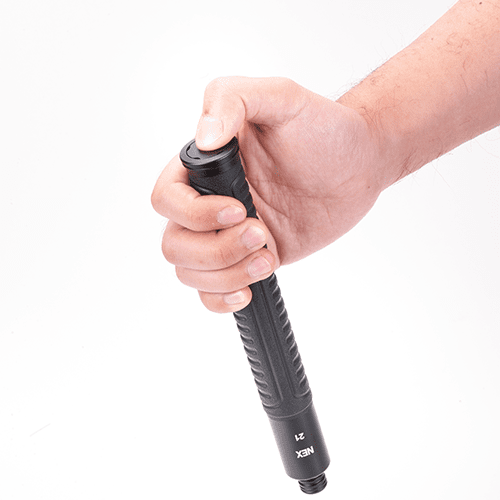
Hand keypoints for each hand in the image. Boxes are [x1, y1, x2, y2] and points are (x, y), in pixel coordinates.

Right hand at [151, 77, 384, 312]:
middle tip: (261, 234)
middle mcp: (210, 202)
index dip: (194, 213)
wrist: (359, 164)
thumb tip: (203, 138)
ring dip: (225, 274)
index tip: (239, 209)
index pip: (166, 199)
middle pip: (174, 243)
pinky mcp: (249, 257)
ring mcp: (228, 234)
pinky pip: (213, 290)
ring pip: (190, 271)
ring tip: (267, 256)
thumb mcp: (280, 97)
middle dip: (215, 249)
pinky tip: (249, 289)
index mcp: (205, 166)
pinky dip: (221, 298)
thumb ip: (232, 99)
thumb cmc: (323, 128)